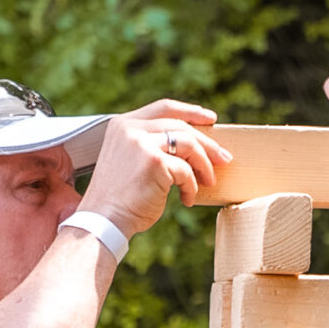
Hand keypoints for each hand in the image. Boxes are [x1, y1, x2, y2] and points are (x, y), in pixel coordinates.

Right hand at [78, 99, 229, 236]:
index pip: (164, 108)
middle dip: (207, 143)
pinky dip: (191, 187)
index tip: (211, 119)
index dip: (190, 111)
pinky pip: (185, 171)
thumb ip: (151, 146)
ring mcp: (142, 143)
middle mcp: (130, 129)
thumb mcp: (130, 160)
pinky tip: (186, 199)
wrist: (104, 220)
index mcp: (123, 125)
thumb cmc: (120, 198)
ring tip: (208, 182)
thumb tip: (193, 147)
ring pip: (189, 144)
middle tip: (224, 158)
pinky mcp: (154, 162)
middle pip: (181, 126)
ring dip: (204, 165)